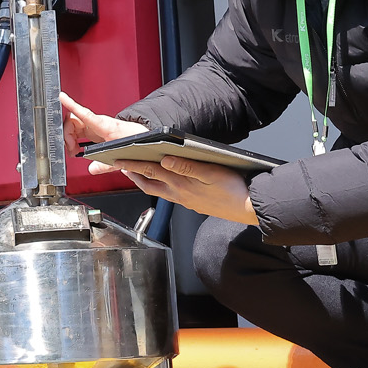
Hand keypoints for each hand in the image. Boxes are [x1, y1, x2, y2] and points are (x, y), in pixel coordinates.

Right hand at [60, 92, 147, 158]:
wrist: (143, 136)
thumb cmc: (135, 139)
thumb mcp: (120, 156)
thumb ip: (105, 165)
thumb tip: (92, 169)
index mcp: (103, 125)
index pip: (84, 113)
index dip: (71, 104)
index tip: (61, 97)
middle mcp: (97, 123)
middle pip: (73, 121)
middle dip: (66, 134)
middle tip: (70, 149)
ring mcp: (95, 126)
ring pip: (74, 126)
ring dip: (69, 138)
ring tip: (73, 151)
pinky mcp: (95, 130)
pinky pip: (78, 131)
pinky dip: (73, 139)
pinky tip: (76, 149)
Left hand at [116, 156, 258, 225]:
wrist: (249, 208)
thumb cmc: (234, 190)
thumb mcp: (211, 173)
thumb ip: (187, 167)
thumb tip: (165, 160)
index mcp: (182, 184)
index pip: (150, 171)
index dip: (132, 164)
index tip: (118, 159)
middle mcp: (179, 194)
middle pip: (148, 183)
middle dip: (132, 173)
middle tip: (118, 165)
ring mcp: (185, 200)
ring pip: (157, 191)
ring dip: (142, 181)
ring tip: (133, 174)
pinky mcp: (192, 203)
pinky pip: (167, 195)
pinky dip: (157, 187)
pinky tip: (160, 184)